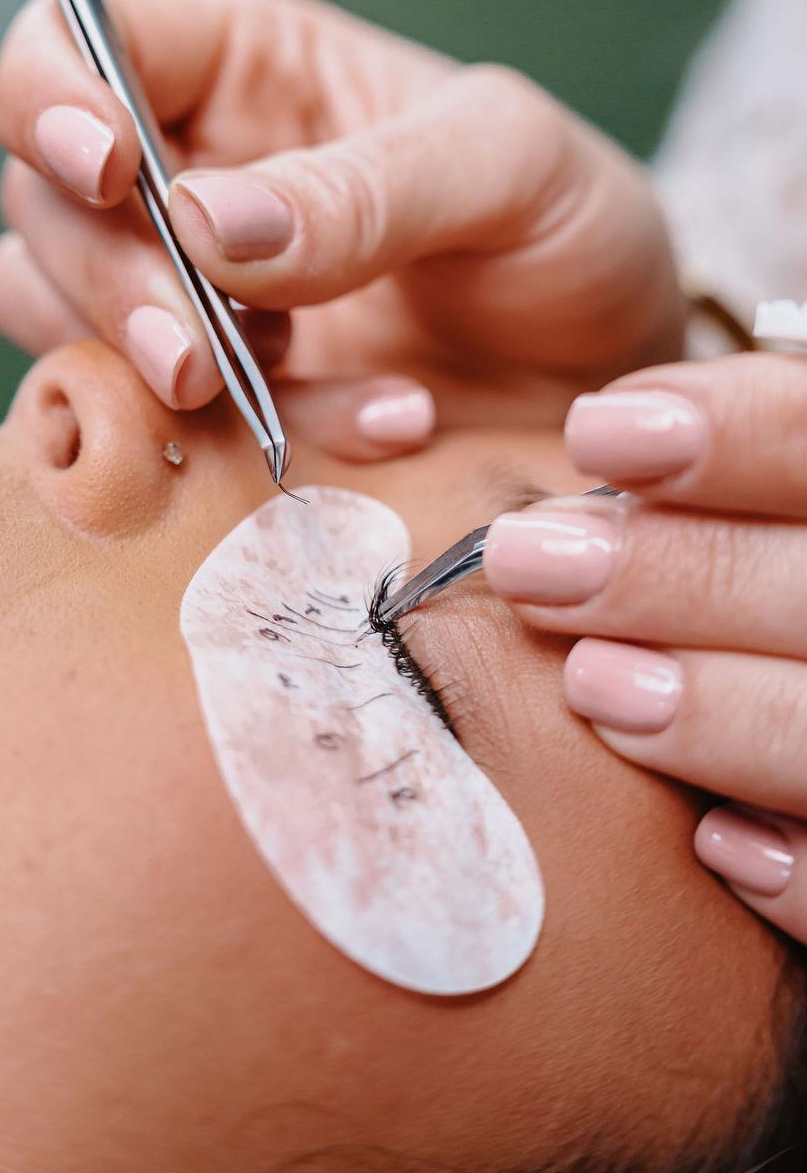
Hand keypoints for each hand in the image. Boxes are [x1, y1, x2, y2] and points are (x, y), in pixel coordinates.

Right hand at [0, 0, 682, 456]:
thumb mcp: (510, 168)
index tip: (107, 168)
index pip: (76, 38)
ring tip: (285, 390)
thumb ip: (368, 184)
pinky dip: (215, 444)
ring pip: (52, 312)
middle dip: (105, 277)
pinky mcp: (203, 403)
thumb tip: (208, 224)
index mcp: (244, 69)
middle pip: (41, 197)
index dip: (51, 92)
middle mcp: (189, 176)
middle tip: (199, 353)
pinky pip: (135, 421)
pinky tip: (363, 428)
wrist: (603, 390)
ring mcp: (186, 296)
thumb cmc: (568, 238)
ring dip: (138, 366)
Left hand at [482, 351, 806, 942]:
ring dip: (721, 713)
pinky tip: (715, 845)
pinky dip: (802, 872)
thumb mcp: (760, 511)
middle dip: (681, 575)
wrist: (804, 682)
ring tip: (591, 688)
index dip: (733, 432)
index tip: (591, 432)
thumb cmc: (756, 596)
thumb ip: (715, 476)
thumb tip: (600, 435)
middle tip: (525, 563)